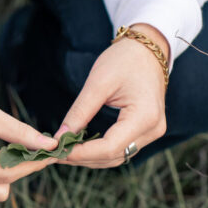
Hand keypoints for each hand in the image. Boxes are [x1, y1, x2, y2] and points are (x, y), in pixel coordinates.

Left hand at [60, 23, 168, 167]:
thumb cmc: (124, 60)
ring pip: (117, 156)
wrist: (147, 49)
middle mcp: (153, 129)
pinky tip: (80, 147)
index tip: (57, 150)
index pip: (110, 147)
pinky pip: (122, 148)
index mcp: (145, 117)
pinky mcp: (146, 131)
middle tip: (54, 154)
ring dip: (90, 158)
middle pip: (113, 156)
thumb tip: (59, 137)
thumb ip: (79, 112)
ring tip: (63, 152)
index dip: (82, 153)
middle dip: (83, 158)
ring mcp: (152, 132)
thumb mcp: (98, 83)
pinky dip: (100, 151)